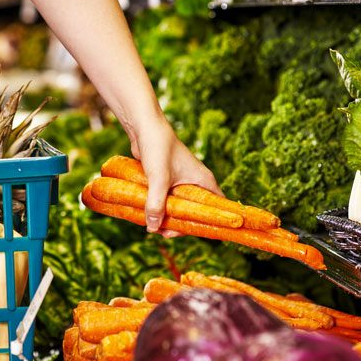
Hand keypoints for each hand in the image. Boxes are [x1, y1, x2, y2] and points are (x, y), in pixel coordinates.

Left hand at [130, 119, 222, 237]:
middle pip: (194, 211)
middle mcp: (196, 182)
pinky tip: (145, 215)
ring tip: (150, 226)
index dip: (208, 223)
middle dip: (179, 224)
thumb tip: (153, 227)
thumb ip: (156, 203)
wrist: (144, 128)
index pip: (216, 208)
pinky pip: (166, 199)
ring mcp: (181, 181)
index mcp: (204, 181)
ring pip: (178, 206)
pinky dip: (158, 207)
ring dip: (166, 217)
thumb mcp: (158, 179)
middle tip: (162, 232)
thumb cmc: (158, 148)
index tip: (189, 232)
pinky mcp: (167, 179)